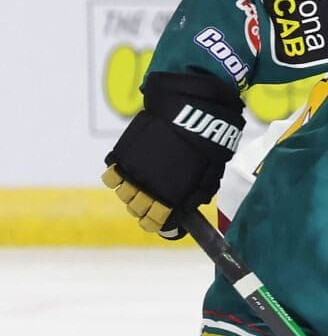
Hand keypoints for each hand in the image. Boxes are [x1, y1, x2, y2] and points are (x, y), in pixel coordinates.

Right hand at [102, 70, 244, 237]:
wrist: (187, 112)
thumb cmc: (204, 142)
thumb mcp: (208, 173)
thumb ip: (196, 192)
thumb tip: (187, 208)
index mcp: (173, 197)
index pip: (155, 222)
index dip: (155, 223)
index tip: (156, 220)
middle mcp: (150, 189)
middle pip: (137, 211)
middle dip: (142, 208)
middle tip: (149, 200)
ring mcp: (134, 173)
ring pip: (123, 195)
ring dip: (130, 193)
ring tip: (141, 184)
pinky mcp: (123, 156)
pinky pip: (111, 177)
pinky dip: (117, 177)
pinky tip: (129, 171)